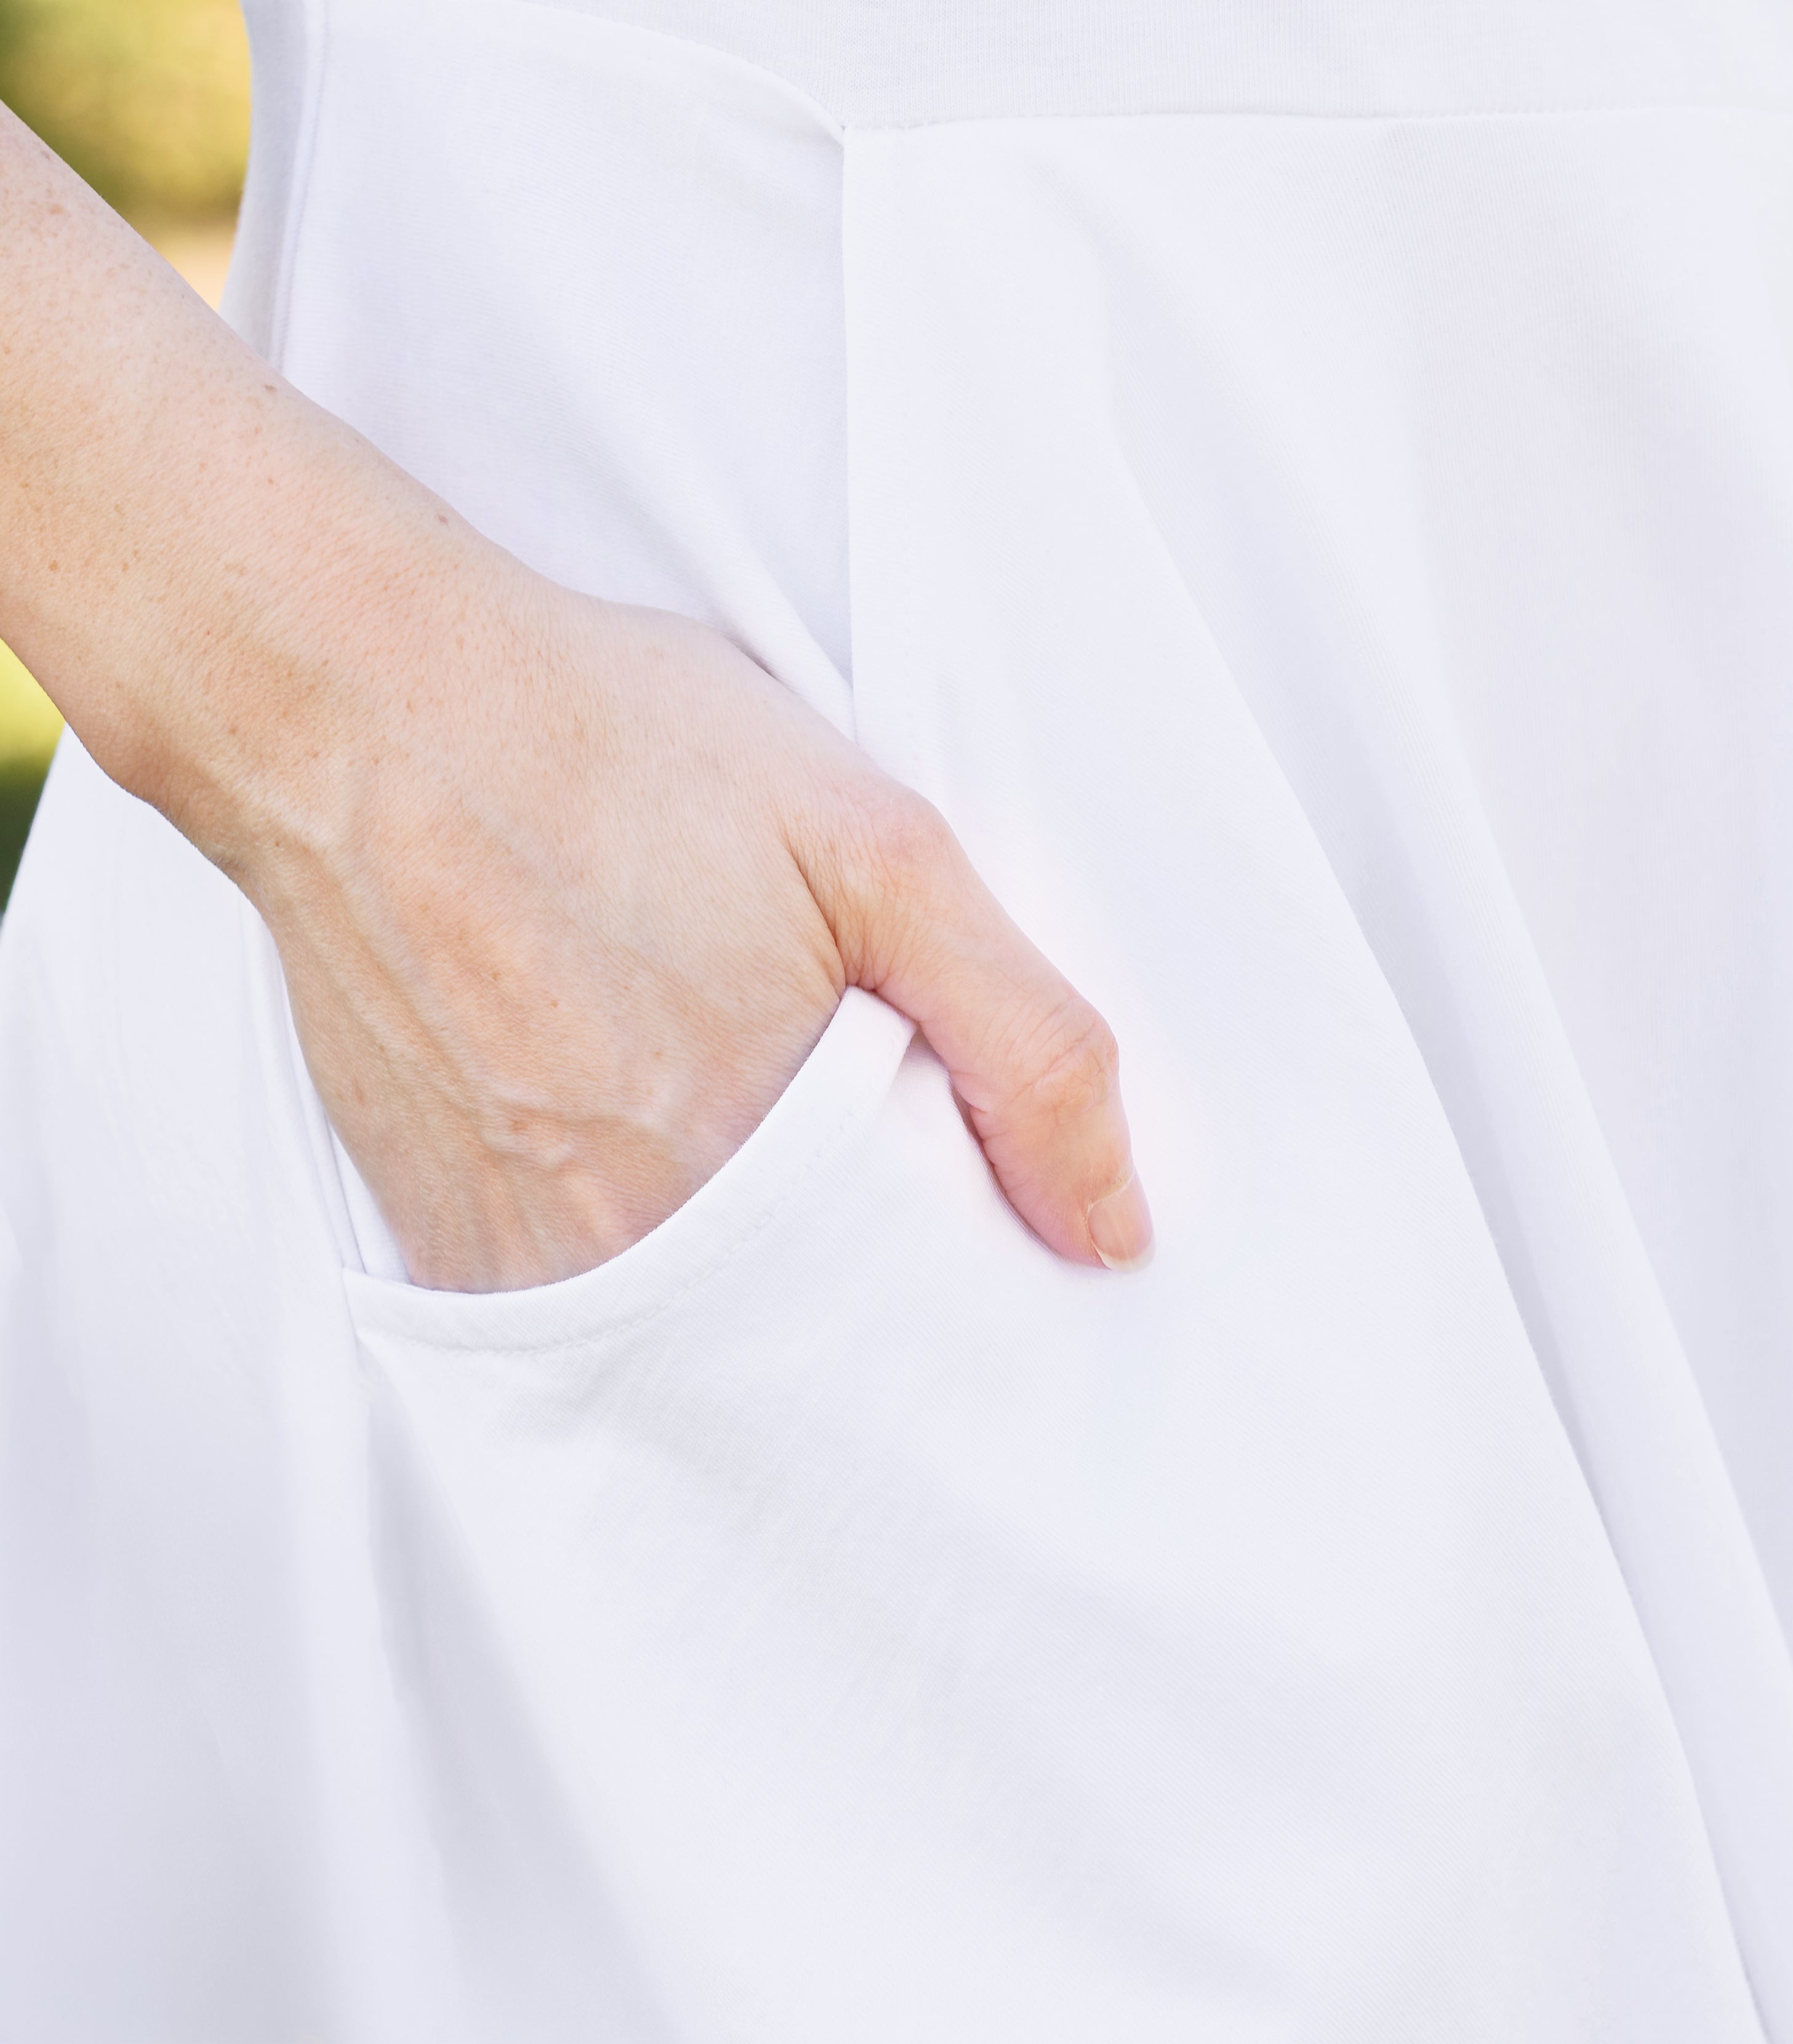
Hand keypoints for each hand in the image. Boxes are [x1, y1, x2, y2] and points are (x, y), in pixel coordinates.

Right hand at [237, 561, 1153, 1291]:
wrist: (363, 710)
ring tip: (730, 1107)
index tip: (984, 1210)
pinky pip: (583, 1308)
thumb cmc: (618, 752)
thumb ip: (1029, 1047)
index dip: (976, 1268)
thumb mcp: (885, 851)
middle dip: (870, 1276)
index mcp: (761, 1171)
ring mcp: (517, 1259)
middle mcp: (627, 1250)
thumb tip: (1113, 1231)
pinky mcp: (438, 1237)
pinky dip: (643, 1253)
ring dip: (755, 1268)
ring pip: (698, 1338)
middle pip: (813, 1346)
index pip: (928, 1320)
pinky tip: (640, 1132)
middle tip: (846, 1120)